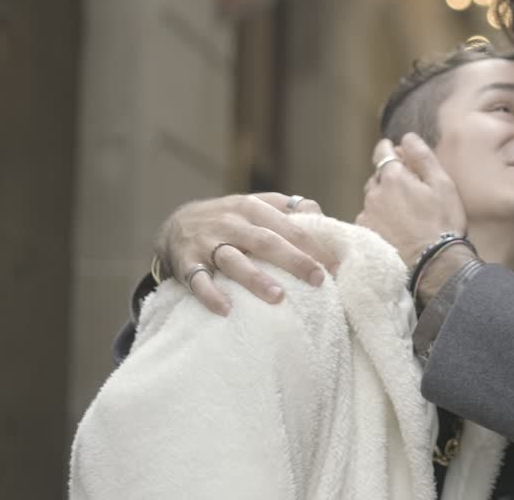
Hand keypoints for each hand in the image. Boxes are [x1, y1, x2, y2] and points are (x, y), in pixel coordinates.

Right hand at [156, 192, 336, 315]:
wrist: (177, 223)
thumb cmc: (231, 218)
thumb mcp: (257, 205)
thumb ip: (289, 209)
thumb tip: (321, 215)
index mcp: (252, 208)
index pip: (288, 226)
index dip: (313, 245)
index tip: (335, 265)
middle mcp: (231, 224)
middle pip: (265, 242)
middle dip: (294, 261)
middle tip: (318, 280)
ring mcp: (208, 244)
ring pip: (233, 261)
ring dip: (255, 279)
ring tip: (278, 296)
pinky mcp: (186, 263)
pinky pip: (198, 281)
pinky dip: (210, 295)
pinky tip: (226, 309)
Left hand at [357, 133, 468, 265]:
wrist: (433, 264)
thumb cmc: (442, 222)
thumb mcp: (442, 184)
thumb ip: (422, 157)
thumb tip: (407, 137)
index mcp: (394, 177)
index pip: (382, 152)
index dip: (389, 149)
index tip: (396, 151)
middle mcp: (375, 193)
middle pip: (377, 176)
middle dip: (389, 177)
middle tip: (409, 189)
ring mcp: (367, 215)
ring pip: (372, 198)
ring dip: (384, 199)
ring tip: (403, 213)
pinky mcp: (365, 234)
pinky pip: (369, 218)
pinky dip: (378, 219)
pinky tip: (394, 228)